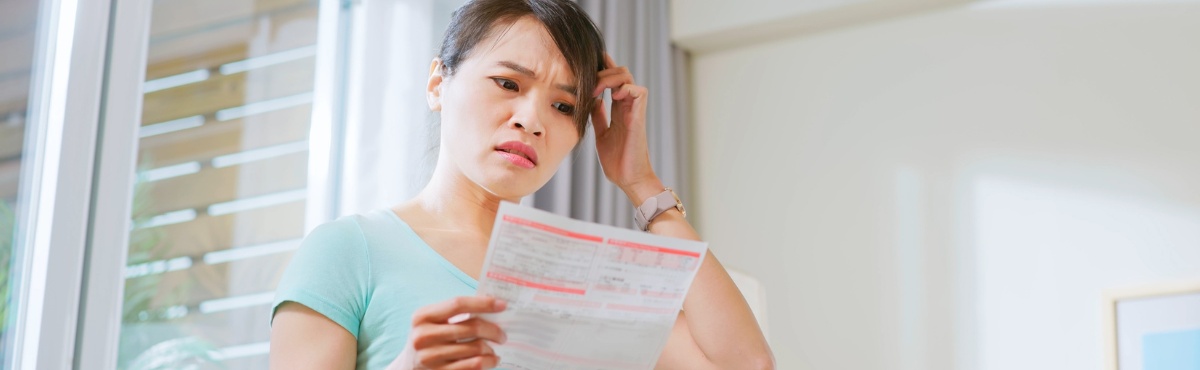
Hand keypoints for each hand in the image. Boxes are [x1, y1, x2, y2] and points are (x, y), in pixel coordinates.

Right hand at [387, 296, 507, 369]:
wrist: (409, 367)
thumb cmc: (430, 339)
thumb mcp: (433, 323)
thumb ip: (456, 314)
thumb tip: (492, 306)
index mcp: (422, 316)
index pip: (458, 304)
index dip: (482, 303)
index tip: (502, 305)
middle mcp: (423, 336)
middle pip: (471, 327)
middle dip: (494, 331)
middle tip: (503, 335)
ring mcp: (429, 357)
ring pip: (475, 349)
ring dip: (491, 349)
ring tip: (494, 349)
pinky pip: (473, 366)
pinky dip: (488, 362)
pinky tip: (492, 360)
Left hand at [591, 53, 662, 202]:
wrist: (629, 179)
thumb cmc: (618, 161)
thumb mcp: (601, 134)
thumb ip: (598, 117)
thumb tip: (590, 102)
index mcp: (619, 109)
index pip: (612, 80)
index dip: (602, 67)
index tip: (586, 62)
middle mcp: (627, 106)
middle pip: (620, 71)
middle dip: (602, 70)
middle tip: (586, 83)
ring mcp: (634, 110)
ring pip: (627, 76)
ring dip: (610, 77)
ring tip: (596, 90)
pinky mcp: (639, 117)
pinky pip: (639, 91)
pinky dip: (625, 88)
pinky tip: (612, 97)